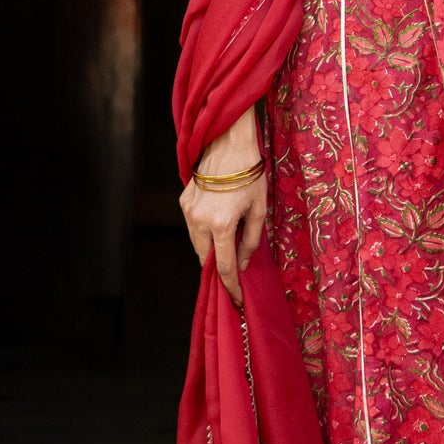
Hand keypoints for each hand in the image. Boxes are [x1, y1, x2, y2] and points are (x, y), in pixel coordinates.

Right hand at [179, 105, 266, 306]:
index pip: (224, 266)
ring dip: (210, 253)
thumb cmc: (250, 174)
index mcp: (222, 224)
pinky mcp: (183, 202)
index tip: (238, 300)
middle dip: (218, 272)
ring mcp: (188, 211)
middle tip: (232, 281)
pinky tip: (217, 233)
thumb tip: (243, 263)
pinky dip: (204, 235)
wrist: (228, 143)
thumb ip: (252, 240)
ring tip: (226, 256)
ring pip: (197, 245)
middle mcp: (199, 220)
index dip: (231, 287)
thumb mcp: (259, 209)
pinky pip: (193, 228)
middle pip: (206, 259)